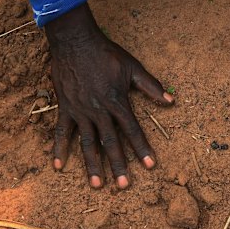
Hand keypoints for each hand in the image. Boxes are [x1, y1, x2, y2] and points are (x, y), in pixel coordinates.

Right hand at [45, 4, 173, 187]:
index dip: (142, 149)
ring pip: (87, 143)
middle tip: (123, 186)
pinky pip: (61, 132)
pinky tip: (58, 167)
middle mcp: (99, 111)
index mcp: (117, 102)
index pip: (133, 131)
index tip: (151, 165)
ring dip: (92, 165)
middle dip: (119, 165)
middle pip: (111, 143)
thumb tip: (171, 100)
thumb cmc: (106, 53)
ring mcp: (80, 111)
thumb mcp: (132, 67)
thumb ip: (151, 86)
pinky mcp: (65, 108)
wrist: (75, 42)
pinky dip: (59, 149)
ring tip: (96, 185)